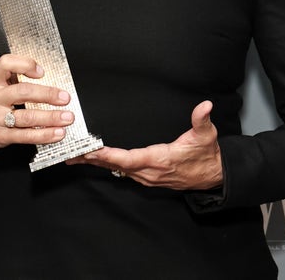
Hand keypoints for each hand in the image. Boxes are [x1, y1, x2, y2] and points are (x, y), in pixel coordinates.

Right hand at [0, 54, 73, 152]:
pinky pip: (25, 136)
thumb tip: (41, 73)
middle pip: (22, 92)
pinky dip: (44, 135)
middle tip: (64, 97)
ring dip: (51, 118)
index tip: (40, 71)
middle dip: (47, 94)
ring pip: (27, 117)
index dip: (25, 64)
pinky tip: (56, 133)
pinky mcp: (0, 136)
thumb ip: (11, 77)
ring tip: (66, 117)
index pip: (6, 64)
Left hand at [67, 100, 223, 189]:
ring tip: (76, 156)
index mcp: (160, 160)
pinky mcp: (147, 177)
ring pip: (117, 169)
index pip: (129, 158)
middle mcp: (150, 172)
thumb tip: (205, 106)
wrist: (213, 176)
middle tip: (71, 152)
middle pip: (116, 165)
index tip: (92, 150)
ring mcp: (147, 177)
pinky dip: (108, 165)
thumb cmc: (206, 155)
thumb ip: (202, 120)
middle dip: (93, 159)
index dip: (109, 155)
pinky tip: (96, 160)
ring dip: (97, 163)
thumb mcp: (206, 136)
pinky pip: (123, 171)